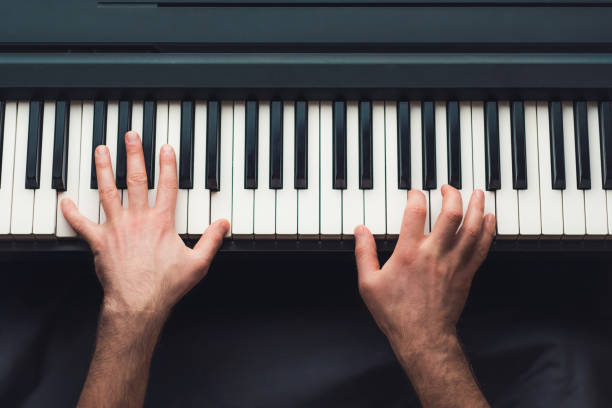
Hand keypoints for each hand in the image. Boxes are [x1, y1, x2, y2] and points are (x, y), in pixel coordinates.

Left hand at [61, 131, 228, 315]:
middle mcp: (138, 219)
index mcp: (162, 222)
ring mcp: (117, 228)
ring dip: (104, 170)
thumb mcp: (198, 263)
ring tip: (101, 151)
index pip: (167, 186)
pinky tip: (65, 201)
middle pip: (136, 180)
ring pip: (109, 192)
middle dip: (134, 155)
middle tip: (130, 136)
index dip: (167, 165)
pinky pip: (83, 224)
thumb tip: (223, 224)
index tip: (165, 147)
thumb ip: (212, 240)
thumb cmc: (166, 285)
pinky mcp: (100, 242)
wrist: (139, 303)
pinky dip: (72, 212)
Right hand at [354, 185, 494, 352]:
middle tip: (448, 187)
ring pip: (471, 228)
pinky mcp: (466, 274)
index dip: (416, 197)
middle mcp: (434, 254)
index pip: (416, 212)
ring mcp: (454, 263)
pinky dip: (488, 230)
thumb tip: (361, 231)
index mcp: (409, 253)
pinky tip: (489, 218)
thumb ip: (364, 253)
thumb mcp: (368, 283)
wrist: (422, 337)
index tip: (415, 193)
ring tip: (476, 192)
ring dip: (476, 206)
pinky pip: (481, 247)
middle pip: (451, 214)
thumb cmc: (396, 313)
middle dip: (452, 195)